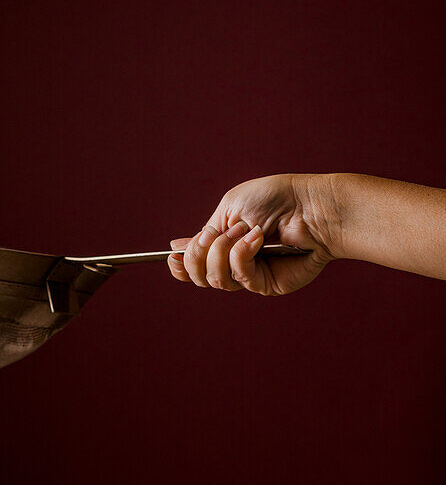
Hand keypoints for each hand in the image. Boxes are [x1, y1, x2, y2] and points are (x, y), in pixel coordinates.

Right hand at [168, 173, 336, 294]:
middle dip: (198, 256)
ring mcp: (250, 275)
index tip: (173, 256)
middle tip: (213, 237)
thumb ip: (206, 231)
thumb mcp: (230, 207)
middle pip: (200, 277)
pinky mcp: (266, 285)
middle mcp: (234, 263)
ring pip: (217, 280)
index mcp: (222, 243)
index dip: (180, 266)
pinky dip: (242, 254)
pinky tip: (257, 237)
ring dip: (222, 252)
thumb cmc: (275, 199)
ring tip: (245, 231)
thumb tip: (177, 246)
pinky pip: (240, 276)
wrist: (310, 206)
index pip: (193, 266)